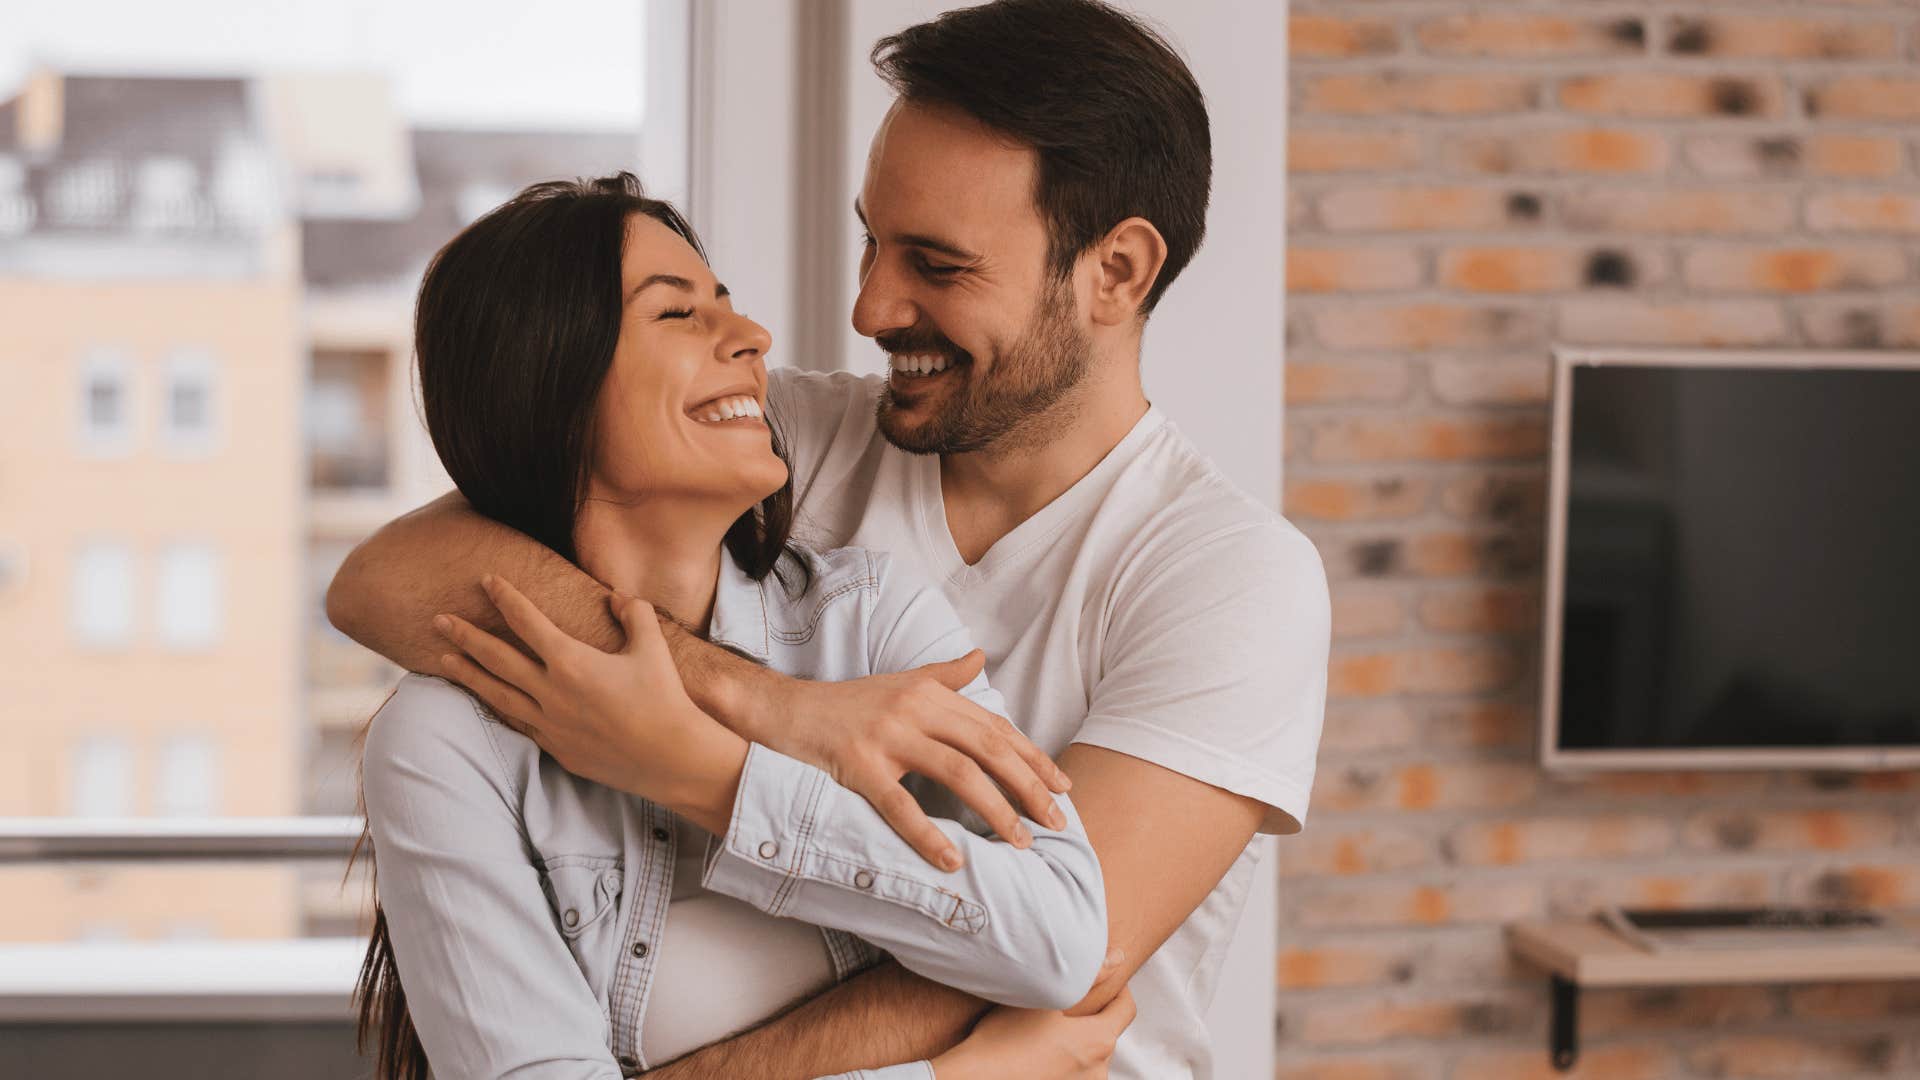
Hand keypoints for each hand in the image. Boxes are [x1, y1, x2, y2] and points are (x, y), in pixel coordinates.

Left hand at [432, 575, 747, 831]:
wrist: (671, 757)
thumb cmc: (665, 698)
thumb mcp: (652, 646)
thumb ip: (633, 613)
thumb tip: (616, 597)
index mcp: (571, 661)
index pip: (527, 621)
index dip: (506, 597)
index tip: (486, 580)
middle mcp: (551, 691)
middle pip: (496, 658)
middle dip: (465, 635)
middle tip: (438, 620)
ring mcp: (549, 723)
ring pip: (496, 693)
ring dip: (468, 674)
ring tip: (443, 659)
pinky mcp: (555, 747)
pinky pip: (517, 722)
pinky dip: (497, 707)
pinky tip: (485, 698)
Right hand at [762, 654, 1071, 869]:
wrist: (781, 710)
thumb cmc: (845, 704)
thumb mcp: (898, 683)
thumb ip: (943, 675)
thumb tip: (981, 657)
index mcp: (928, 693)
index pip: (993, 726)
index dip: (1032, 757)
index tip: (1062, 786)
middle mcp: (913, 710)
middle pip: (987, 748)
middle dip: (1028, 786)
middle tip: (1057, 822)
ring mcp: (885, 737)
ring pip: (956, 773)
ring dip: (995, 810)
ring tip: (1020, 843)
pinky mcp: (857, 765)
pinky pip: (899, 805)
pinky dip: (928, 835)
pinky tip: (953, 860)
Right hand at [930, 986, 1135, 1079]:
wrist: (975, 1078)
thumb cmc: (1005, 1038)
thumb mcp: (1046, 997)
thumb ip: (1090, 975)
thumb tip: (1119, 958)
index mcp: (1099, 1041)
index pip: (1126, 1009)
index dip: (1119, 990)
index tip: (1104, 980)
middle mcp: (1098, 1070)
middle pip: (1106, 1033)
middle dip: (1091, 1017)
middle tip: (1064, 1004)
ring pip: (1089, 1056)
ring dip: (1076, 1043)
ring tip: (1047, 1032)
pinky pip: (1074, 1073)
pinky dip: (1064, 1062)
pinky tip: (1039, 1054)